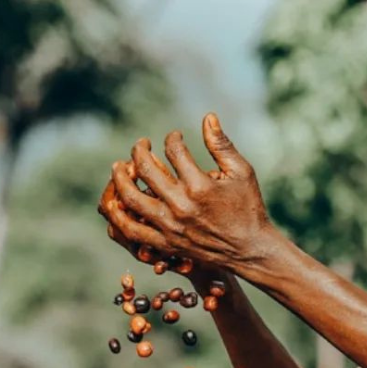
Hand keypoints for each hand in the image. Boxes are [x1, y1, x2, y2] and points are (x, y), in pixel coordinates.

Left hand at [98, 113, 273, 271]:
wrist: (250, 250)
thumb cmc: (249, 208)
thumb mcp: (242, 172)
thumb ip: (222, 145)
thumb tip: (208, 116)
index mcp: (200, 185)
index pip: (173, 150)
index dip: (172, 138)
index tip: (175, 138)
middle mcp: (181, 205)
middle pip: (145, 169)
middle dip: (140, 150)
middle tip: (142, 145)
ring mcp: (171, 226)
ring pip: (131, 199)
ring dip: (120, 179)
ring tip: (118, 168)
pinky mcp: (166, 243)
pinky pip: (132, 231)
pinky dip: (120, 216)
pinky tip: (116, 202)